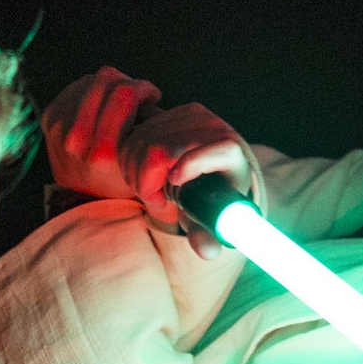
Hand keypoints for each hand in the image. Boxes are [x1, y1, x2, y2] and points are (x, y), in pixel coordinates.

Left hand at [40, 67, 160, 201]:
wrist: (79, 198)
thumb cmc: (118, 181)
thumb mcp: (141, 165)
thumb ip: (151, 134)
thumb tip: (152, 99)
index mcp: (104, 150)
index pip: (125, 93)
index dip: (144, 88)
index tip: (152, 98)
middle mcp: (78, 137)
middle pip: (105, 78)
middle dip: (127, 82)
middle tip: (135, 96)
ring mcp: (59, 126)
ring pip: (90, 79)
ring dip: (109, 86)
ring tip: (118, 102)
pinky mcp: (49, 118)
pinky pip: (75, 87)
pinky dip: (91, 91)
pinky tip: (101, 105)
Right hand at [120, 103, 255, 259]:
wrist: (216, 167)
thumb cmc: (214, 198)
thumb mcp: (211, 219)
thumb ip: (207, 235)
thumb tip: (207, 252)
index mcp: (233, 153)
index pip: (217, 151)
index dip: (190, 168)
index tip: (170, 196)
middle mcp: (216, 128)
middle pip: (161, 151)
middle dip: (146, 183)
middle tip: (154, 201)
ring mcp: (193, 116)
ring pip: (143, 141)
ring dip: (135, 173)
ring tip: (150, 189)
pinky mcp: (175, 111)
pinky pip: (137, 133)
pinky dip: (129, 158)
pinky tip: (142, 172)